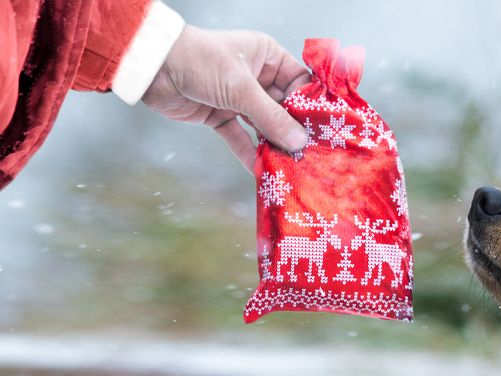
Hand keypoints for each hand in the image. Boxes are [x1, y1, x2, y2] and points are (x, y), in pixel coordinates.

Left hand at [142, 25, 311, 172]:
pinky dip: (249, 153)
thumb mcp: (241, 88)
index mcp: (267, 57)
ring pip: (263, 126)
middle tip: (312, 155)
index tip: (326, 130)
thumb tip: (299, 142)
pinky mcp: (220, 116)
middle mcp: (257, 78)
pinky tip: (262, 170)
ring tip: (290, 166)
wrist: (152, 67)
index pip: (300, 83)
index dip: (312, 106)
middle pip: (284, 109)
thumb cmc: (200, 61)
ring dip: (274, 145)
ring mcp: (239, 98)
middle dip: (294, 132)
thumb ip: (271, 117)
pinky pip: (241, 138)